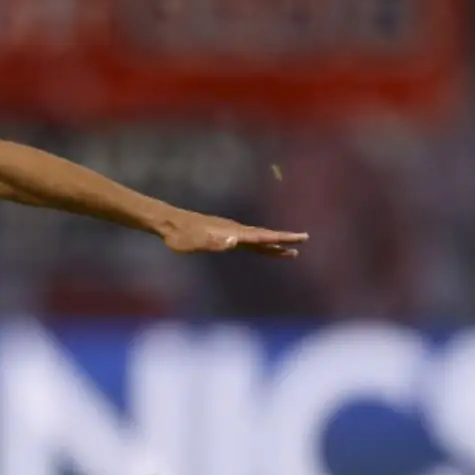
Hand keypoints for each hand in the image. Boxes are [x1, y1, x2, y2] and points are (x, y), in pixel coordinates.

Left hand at [158, 208, 306, 258]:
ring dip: (274, 244)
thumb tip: (234, 242)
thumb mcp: (195, 242)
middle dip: (285, 239)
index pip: (263, 237)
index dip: (282, 239)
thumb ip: (214, 243)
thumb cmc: (180, 236)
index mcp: (233, 233)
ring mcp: (229, 231)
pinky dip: (259, 245)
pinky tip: (261, 247)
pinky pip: (247, 240)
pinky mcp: (222, 234)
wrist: (169, 223)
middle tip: (305, 239)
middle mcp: (234, 230)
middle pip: (265, 236)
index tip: (300, 238)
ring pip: (257, 239)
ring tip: (290, 251)